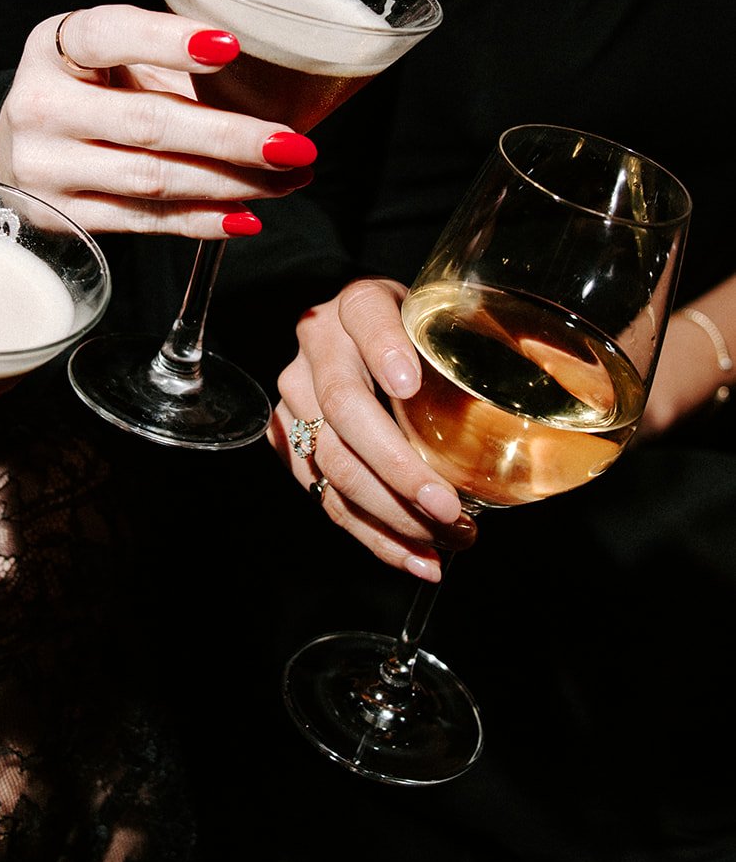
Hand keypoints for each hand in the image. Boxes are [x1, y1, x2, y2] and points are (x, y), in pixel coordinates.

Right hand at [0, 4, 316, 235]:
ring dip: (229, 183)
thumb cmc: (89, 92)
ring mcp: (43, 165)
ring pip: (151, 177)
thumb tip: (280, 90)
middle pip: (147, 121)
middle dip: (231, 136)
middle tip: (294, 144)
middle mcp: (39, 104)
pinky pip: (141, 220)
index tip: (231, 46)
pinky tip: (244, 216)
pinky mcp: (58, 216)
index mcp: (54, 45)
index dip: (168, 41)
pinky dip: (199, 221)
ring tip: (286, 180)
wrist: (23, 147)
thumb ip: (175, 66)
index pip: (110, 35)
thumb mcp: (116, 60)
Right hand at [268, 277, 473, 580]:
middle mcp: (318, 345)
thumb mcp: (454, 320)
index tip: (410, 384)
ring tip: (447, 541)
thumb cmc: (424, 336)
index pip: (366, 316)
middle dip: (397, 466)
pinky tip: (418, 557)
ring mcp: (297, 396)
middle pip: (343, 407)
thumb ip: (497, 339)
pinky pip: (324, 496)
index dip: (384, 348)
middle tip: (447, 506)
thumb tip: (572, 373)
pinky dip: (374, 536)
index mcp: (359, 303)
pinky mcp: (290, 441)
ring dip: (391, 513)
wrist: (367, 345)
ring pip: (331, 461)